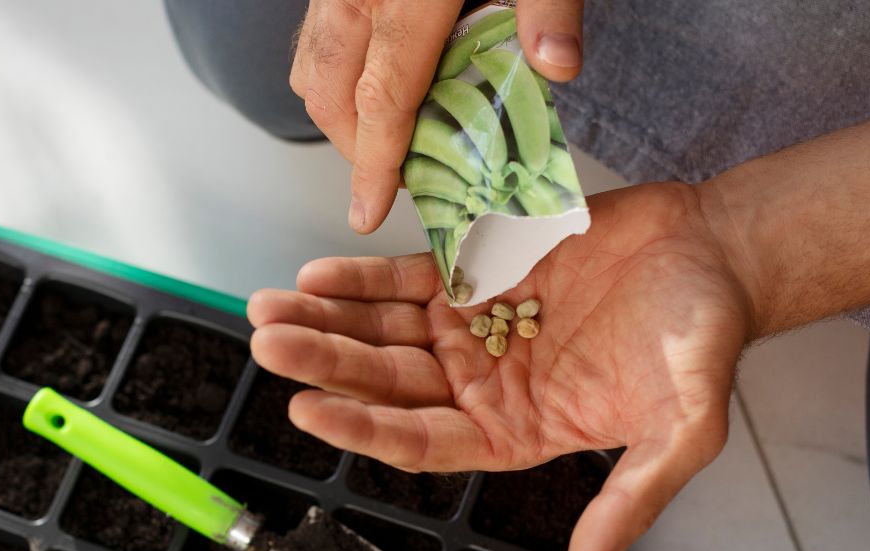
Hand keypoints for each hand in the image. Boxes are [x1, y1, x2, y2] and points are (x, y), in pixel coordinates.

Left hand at [248, 183, 752, 550]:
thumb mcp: (681, 430)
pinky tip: (318, 275)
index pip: (422, 441)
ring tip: (269, 306)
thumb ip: (631, 501)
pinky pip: (406, 281)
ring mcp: (475, 328)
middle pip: (387, 383)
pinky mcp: (478, 274)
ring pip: (384, 331)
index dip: (364, 428)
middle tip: (271, 343)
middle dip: (326, 363)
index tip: (308, 410)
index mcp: (515, 432)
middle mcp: (483, 386)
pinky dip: (362, 278)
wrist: (713, 256)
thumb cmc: (700, 342)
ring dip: (327, 320)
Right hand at [290, 0, 585, 233]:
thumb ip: (548, 0)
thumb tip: (557, 66)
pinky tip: (376, 73)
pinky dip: (335, 67)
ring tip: (388, 131)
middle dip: (355, 146)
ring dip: (339, 110)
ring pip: (312, 62)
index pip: (381, 99)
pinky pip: (317, 28)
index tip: (366, 210)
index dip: (372, 164)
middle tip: (400, 172)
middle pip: (332, 92)